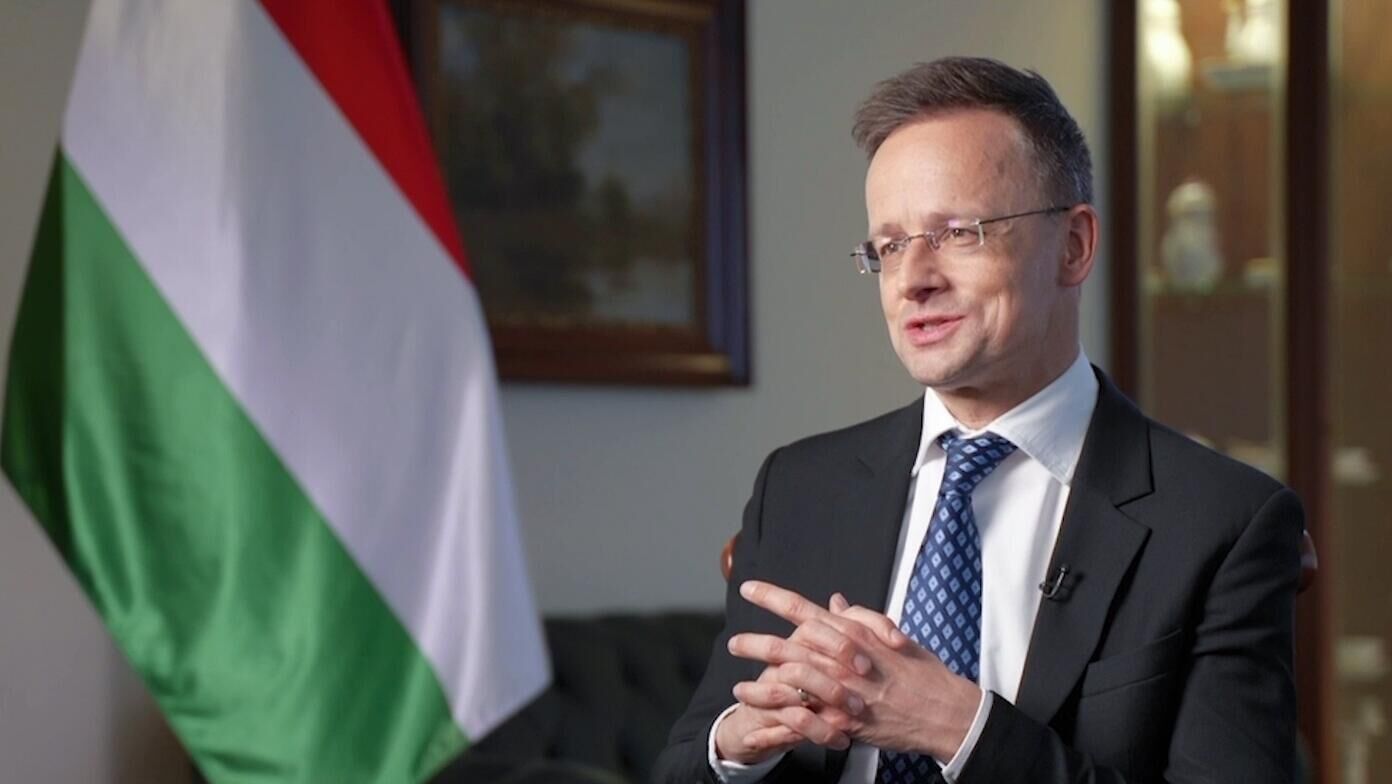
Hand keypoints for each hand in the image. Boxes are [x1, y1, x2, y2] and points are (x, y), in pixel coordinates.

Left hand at [732, 580, 980, 760]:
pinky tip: (764, 717)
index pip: (803, 608)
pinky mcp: (845, 720)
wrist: (944, 710)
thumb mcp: (890, 636)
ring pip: (790, 680)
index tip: (748, 588)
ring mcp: (843, 690)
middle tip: (734, 642)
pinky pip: (806, 718)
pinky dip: (782, 716)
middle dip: (756, 642)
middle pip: (787, 643)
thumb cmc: (921, 671)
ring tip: (739, 686)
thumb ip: (858, 619)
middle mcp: (843, 658)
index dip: (771, 597)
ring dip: (760, 683)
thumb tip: (833, 603)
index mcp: (852, 634)